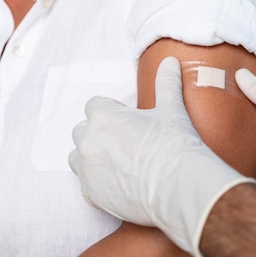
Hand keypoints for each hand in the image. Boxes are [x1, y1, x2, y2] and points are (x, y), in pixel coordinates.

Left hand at [69, 57, 255, 256]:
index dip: (112, 111)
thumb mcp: (172, 109)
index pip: (94, 106)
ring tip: (118, 164)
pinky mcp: (91, 195)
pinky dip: (99, 185)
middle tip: (125, 143)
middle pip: (82, 131)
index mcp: (103, 116)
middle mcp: (88, 141)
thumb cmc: (175, 144)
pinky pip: (86, 186)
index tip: (128, 121)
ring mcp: (87, 169)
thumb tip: (170, 61)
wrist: (179, 186)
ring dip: (92, 158)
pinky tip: (120, 185)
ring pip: (77, 158)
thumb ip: (166, 83)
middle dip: (98, 134)